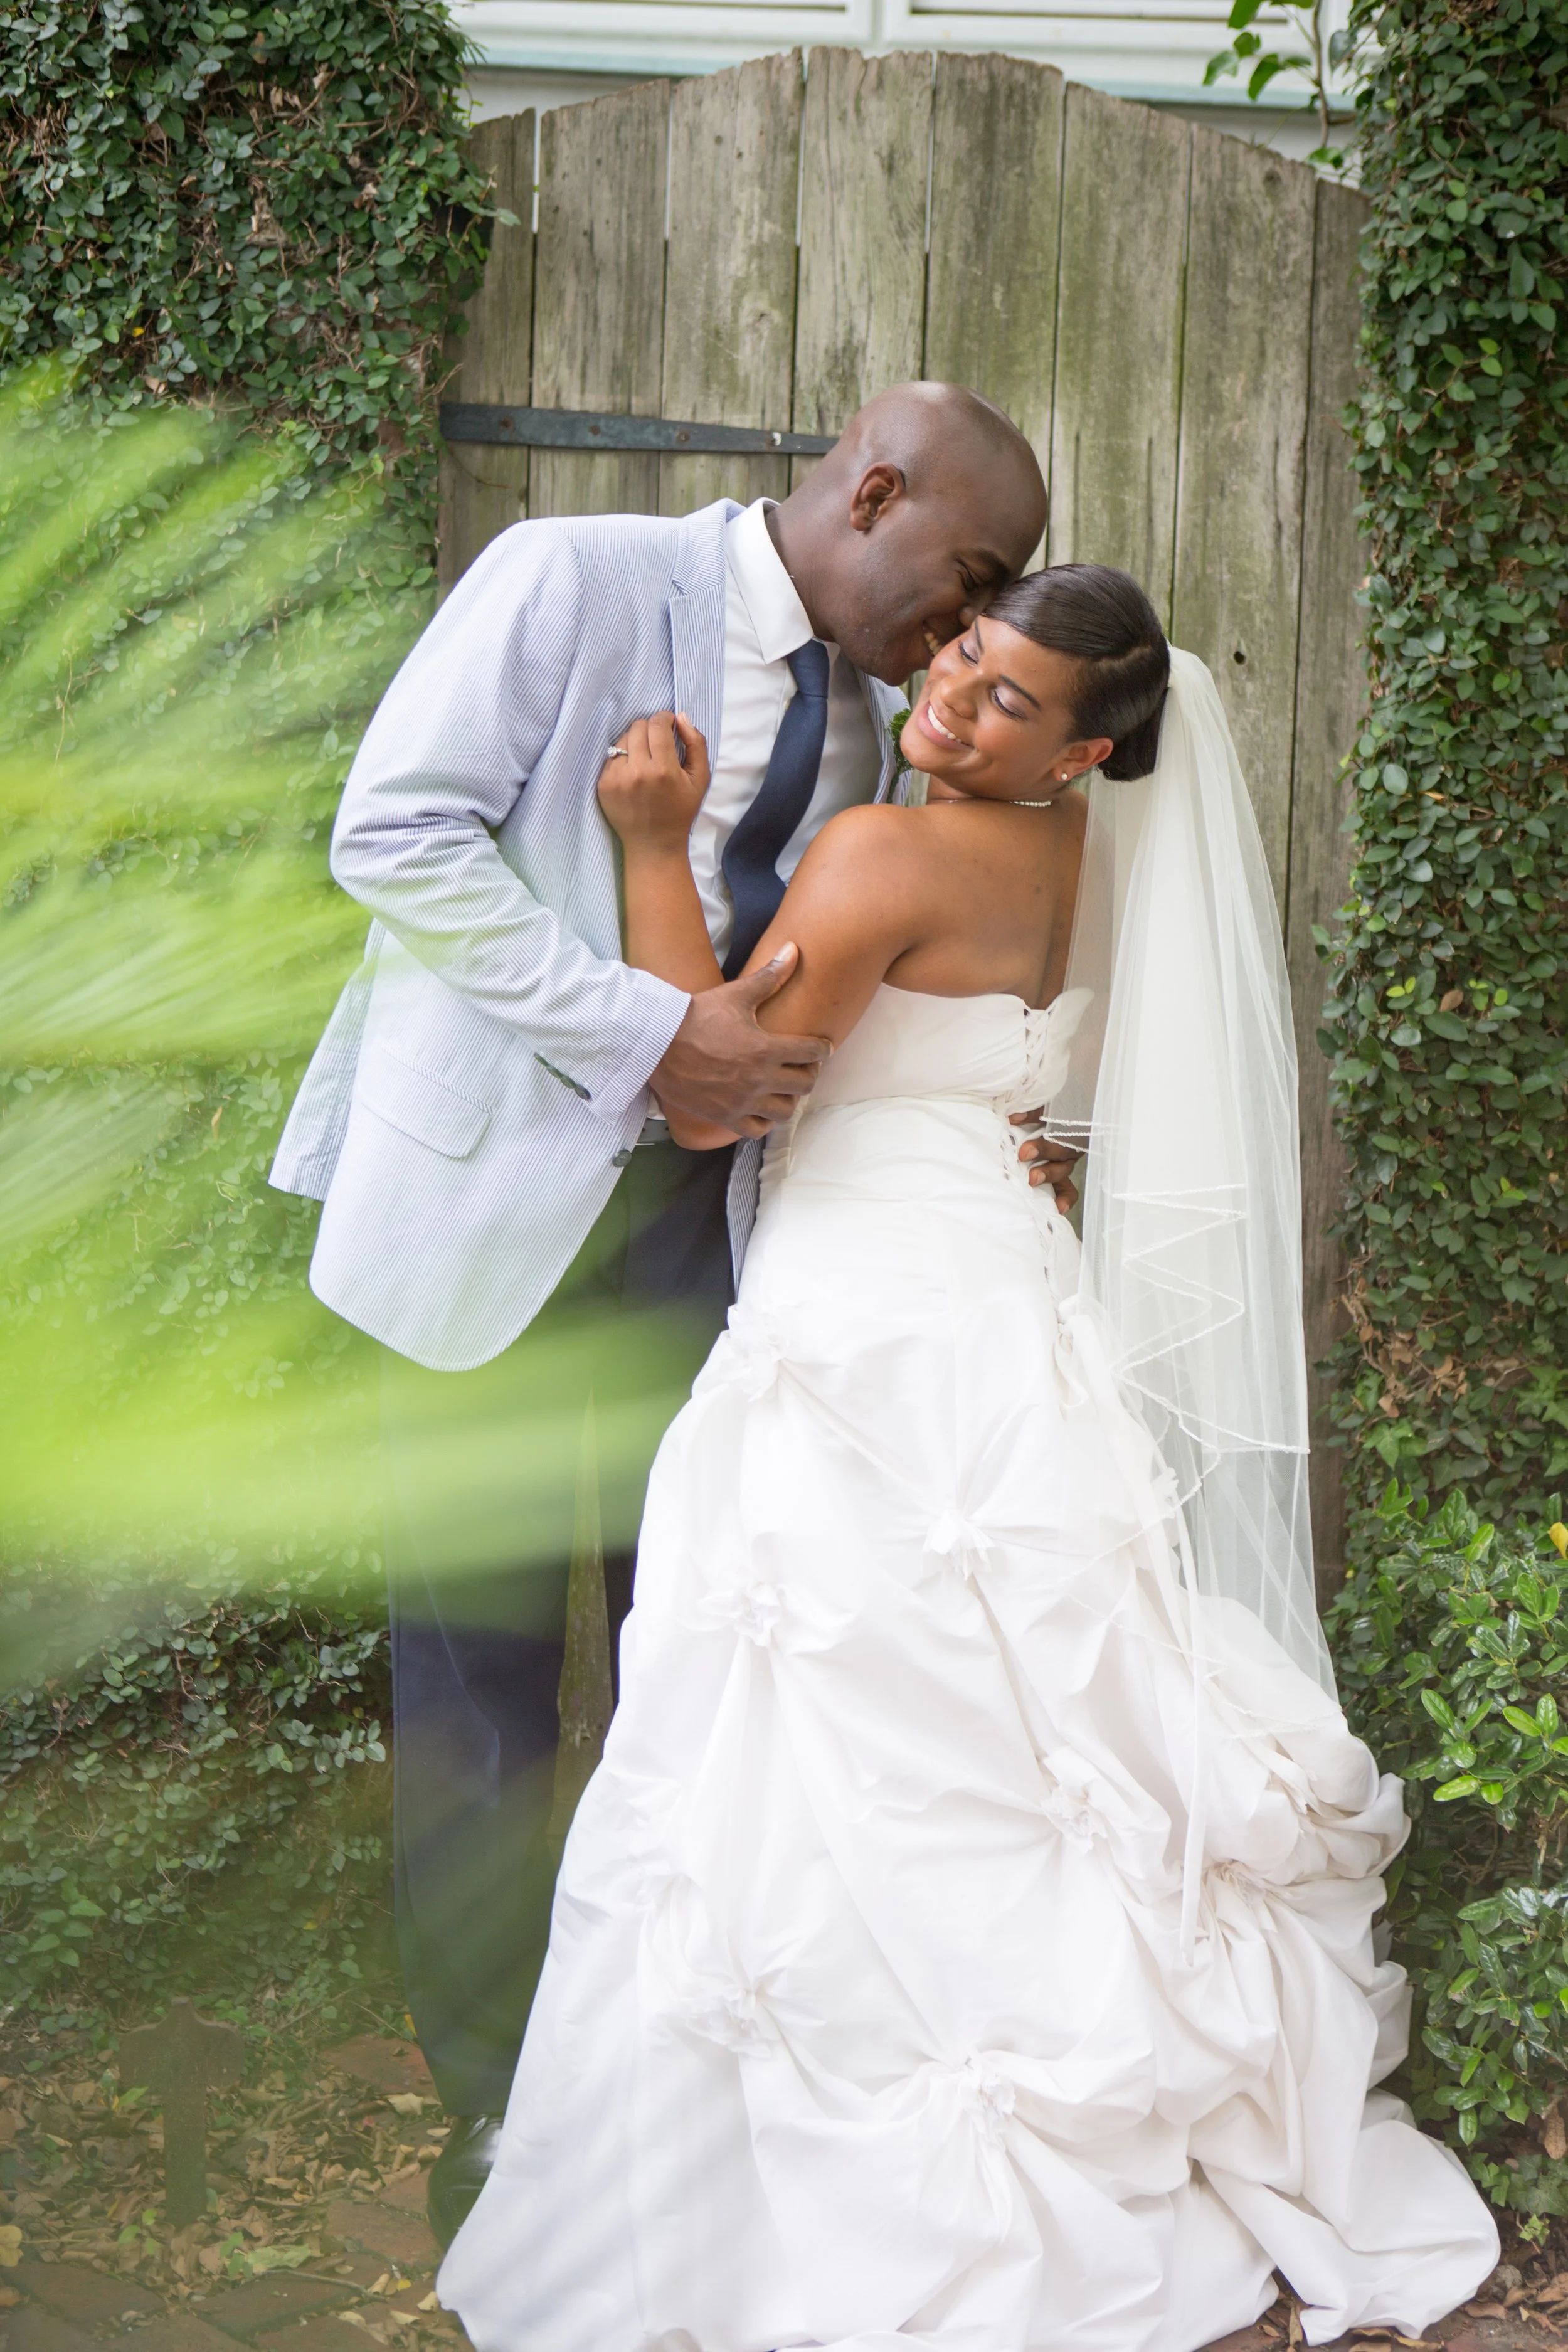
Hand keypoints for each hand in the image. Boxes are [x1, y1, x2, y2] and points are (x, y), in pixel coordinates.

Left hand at [597, 712, 710, 850]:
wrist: (653, 844)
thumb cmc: (680, 811)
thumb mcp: (700, 779)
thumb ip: (696, 744)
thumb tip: (681, 717)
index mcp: (663, 769)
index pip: (657, 725)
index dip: (664, 718)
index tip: (668, 724)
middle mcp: (638, 772)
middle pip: (638, 727)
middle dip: (650, 728)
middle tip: (657, 741)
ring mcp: (617, 778)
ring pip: (622, 739)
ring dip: (634, 741)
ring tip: (644, 756)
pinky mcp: (604, 785)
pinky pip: (611, 756)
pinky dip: (623, 758)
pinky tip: (633, 771)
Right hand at [652, 946, 828, 1137]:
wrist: (657, 1043)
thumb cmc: (696, 1017)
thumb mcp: (735, 995)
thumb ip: (769, 976)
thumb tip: (793, 949)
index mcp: (766, 1049)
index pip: (813, 1053)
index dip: (821, 1049)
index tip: (820, 1048)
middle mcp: (759, 1079)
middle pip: (804, 1085)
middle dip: (808, 1073)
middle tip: (802, 1066)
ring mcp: (742, 1101)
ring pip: (785, 1111)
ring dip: (788, 1099)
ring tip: (782, 1088)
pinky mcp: (725, 1116)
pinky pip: (757, 1130)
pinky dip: (763, 1121)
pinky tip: (760, 1107)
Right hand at [1009, 1111, 1080, 1214]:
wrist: (1075, 1097)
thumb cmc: (1043, 1136)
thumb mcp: (1043, 1158)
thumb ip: (1030, 1174)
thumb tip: (1014, 1191)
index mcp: (1061, 1166)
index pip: (1067, 1187)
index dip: (1065, 1198)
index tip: (1058, 1208)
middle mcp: (1066, 1152)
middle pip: (1061, 1166)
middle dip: (1046, 1174)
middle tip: (1031, 1179)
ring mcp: (1063, 1130)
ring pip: (1058, 1142)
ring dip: (1041, 1148)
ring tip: (1024, 1152)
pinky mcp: (1056, 1108)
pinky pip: (1045, 1113)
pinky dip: (1029, 1116)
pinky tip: (1013, 1119)